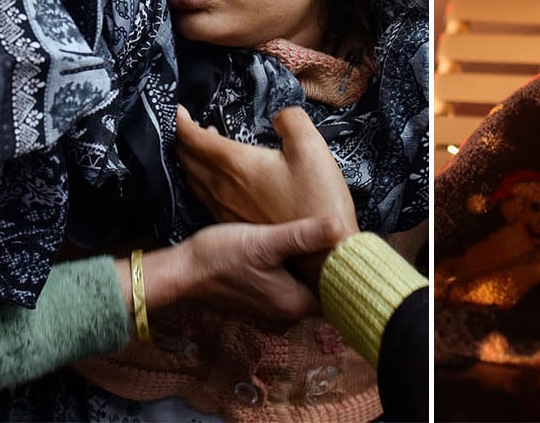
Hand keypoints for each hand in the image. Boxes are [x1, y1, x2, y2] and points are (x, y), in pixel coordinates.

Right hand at [135, 217, 345, 321]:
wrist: (181, 271)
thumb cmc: (221, 257)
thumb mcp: (264, 241)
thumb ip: (302, 236)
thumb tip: (341, 227)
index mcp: (294, 304)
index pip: (337, 295)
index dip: (348, 273)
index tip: (357, 248)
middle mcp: (285, 312)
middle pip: (321, 290)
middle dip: (331, 266)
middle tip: (342, 235)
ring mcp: (270, 306)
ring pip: (303, 286)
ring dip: (311, 265)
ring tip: (323, 236)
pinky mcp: (258, 296)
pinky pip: (286, 284)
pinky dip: (293, 268)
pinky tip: (293, 246)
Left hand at [175, 105, 359, 234]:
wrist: (322, 253)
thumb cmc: (317, 200)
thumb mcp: (312, 148)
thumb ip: (291, 121)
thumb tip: (279, 115)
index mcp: (236, 164)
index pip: (195, 139)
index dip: (182, 122)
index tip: (178, 110)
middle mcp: (223, 187)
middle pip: (188, 159)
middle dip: (183, 139)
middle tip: (186, 125)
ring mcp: (225, 208)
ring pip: (194, 179)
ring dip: (191, 160)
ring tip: (198, 148)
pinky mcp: (234, 223)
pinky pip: (205, 196)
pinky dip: (201, 180)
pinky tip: (213, 180)